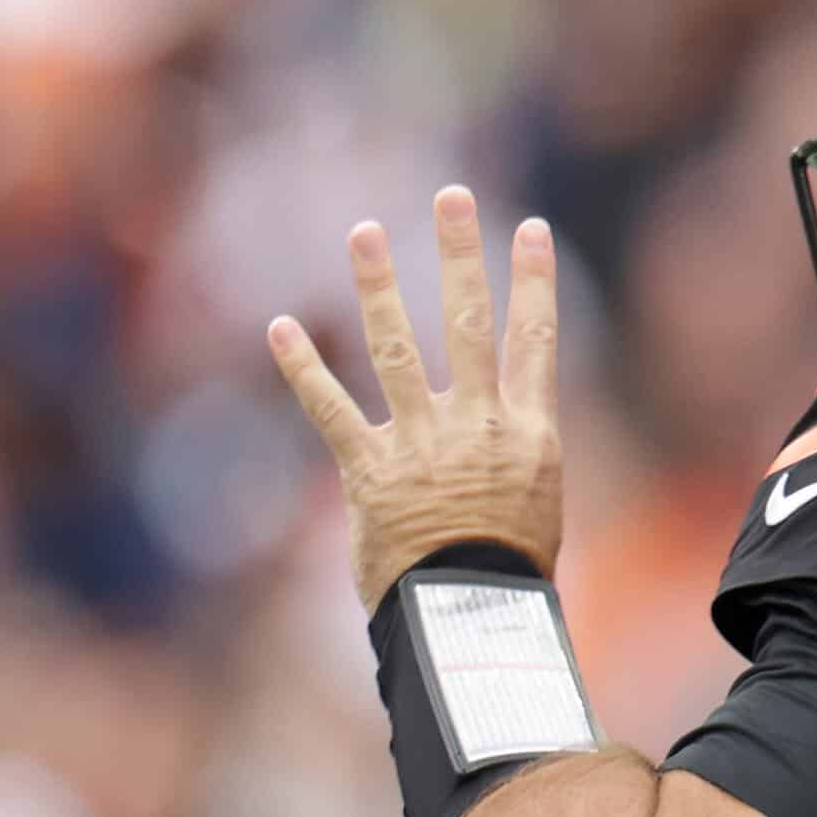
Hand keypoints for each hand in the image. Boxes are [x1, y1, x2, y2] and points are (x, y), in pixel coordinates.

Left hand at [269, 186, 563, 613]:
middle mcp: (477, 424)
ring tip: (365, 232)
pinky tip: (279, 329)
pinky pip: (331, 410)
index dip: (536, 280)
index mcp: (529, 432)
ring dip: (379, 285)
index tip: (532, 228)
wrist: (472, 620)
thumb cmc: (510, 572)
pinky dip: (302, 369)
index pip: (537, 339)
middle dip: (461, 254)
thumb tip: (502, 420)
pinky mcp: (370, 472)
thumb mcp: (538, 501)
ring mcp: (421, 443)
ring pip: (396, 347)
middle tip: (452, 196)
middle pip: (469, 322)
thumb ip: (517, 447)